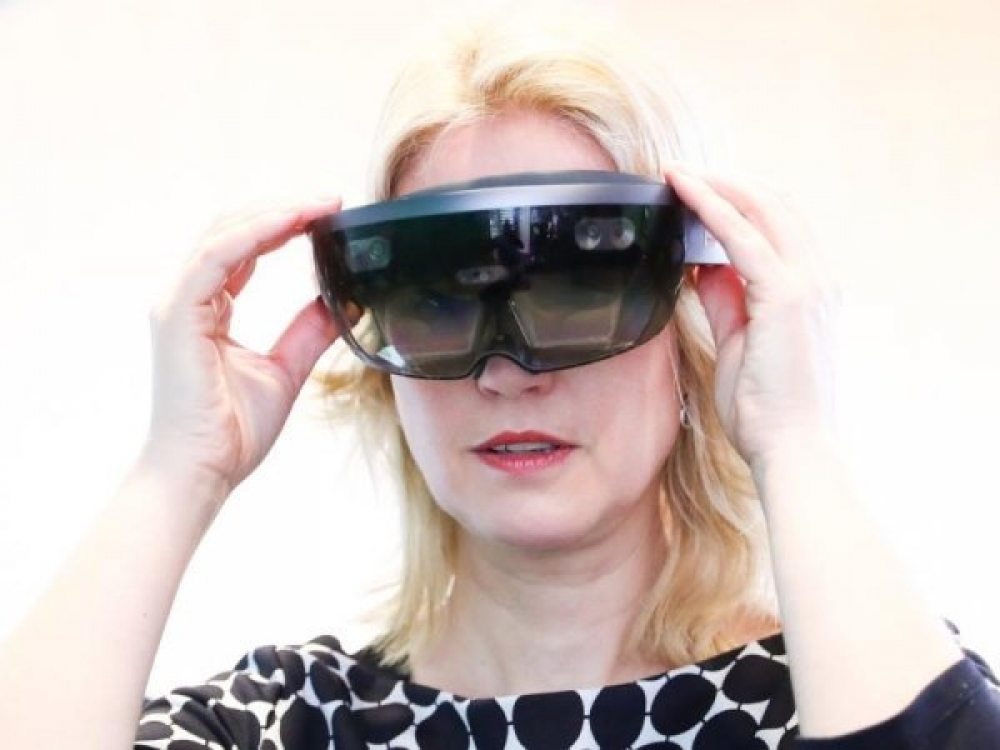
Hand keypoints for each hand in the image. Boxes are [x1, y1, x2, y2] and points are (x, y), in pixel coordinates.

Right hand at [140, 198, 343, 499]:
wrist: (203, 472)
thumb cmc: (231, 432)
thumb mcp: (285, 370)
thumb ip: (308, 332)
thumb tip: (340, 303)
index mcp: (207, 309)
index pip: (244, 250)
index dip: (283, 226)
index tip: (326, 216)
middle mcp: (189, 299)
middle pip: (232, 230)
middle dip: (282, 211)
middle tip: (330, 202)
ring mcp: (178, 304)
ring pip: (224, 234)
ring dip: (274, 214)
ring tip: (319, 205)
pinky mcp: (178, 314)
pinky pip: (217, 257)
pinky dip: (255, 234)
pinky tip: (292, 224)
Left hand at [666, 168, 840, 467]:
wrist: (791, 448)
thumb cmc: (766, 408)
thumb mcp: (738, 342)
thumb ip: (726, 301)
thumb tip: (704, 268)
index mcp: (811, 290)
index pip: (778, 227)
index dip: (738, 203)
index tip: (697, 193)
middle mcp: (818, 278)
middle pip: (774, 206)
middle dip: (726, 184)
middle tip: (682, 175)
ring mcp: (808, 283)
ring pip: (760, 209)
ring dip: (716, 186)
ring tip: (678, 174)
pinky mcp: (787, 295)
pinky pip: (742, 235)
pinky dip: (711, 207)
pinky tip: (684, 192)